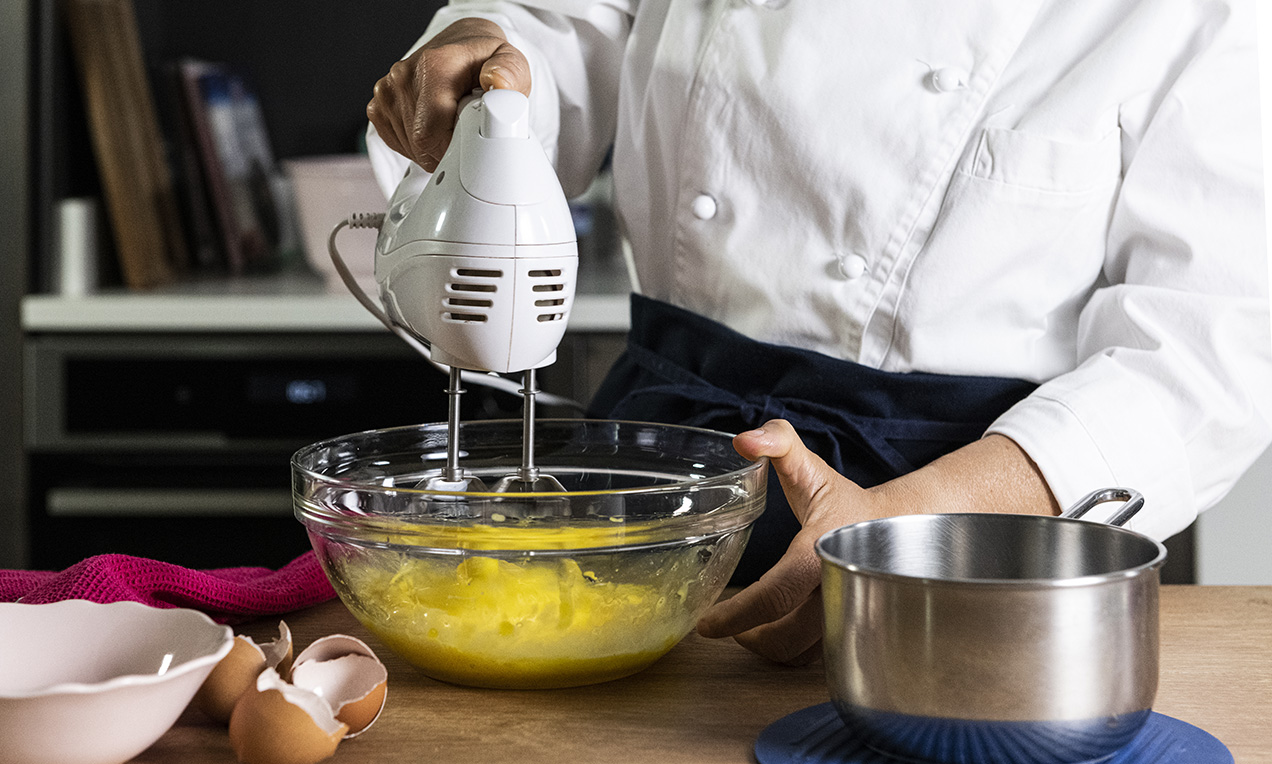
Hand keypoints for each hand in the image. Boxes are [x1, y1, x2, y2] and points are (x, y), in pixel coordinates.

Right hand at [367, 18, 530, 171]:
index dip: (453, 150)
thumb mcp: (511, 62)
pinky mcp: (379, 102)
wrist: (461, 46)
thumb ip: (509, 73)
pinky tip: (432, 124)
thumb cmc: (485, 59)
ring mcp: (388, 89)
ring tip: (451, 122)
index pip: (431, 134)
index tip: (471, 142)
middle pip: (419, 144)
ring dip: (432, 147)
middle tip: (466, 131)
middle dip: (446, 150)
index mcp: (435, 66)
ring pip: (408, 147)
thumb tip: (498, 83)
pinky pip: (395, 141)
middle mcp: (405, 75)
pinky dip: (416, 144)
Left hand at [696, 419, 876, 664]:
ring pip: (802, 652)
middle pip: (786, 637)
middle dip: (750, 638)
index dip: (738, 615)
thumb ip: (778, 442)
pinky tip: (780, 630)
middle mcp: (837, 588)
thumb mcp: (811, 467)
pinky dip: (794, 650)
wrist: (903, 526)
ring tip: (750, 630)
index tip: (708, 625)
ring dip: (771, 648)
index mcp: (820, 552)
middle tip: (726, 628)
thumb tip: (744, 440)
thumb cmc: (846, 501)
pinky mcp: (855, 629)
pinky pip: (818, 654)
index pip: (776, 594)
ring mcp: (849, 613)